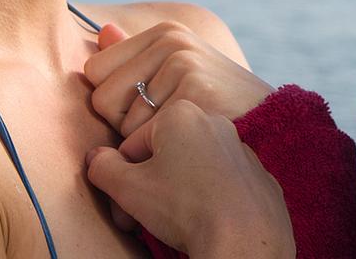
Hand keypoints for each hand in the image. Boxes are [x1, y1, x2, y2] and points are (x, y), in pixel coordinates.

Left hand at [85, 20, 274, 137]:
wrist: (276, 134)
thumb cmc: (218, 110)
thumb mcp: (179, 76)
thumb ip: (135, 57)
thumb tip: (102, 30)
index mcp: (164, 33)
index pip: (94, 72)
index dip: (114, 103)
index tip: (150, 112)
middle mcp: (171, 41)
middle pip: (102, 99)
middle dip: (125, 126)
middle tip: (166, 130)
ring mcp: (185, 65)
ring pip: (122, 125)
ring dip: (145, 146)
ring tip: (181, 141)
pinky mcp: (195, 94)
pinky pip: (145, 140)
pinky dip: (160, 157)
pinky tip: (189, 152)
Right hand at [86, 101, 294, 256]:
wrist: (244, 241)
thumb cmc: (185, 208)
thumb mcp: (128, 188)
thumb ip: (104, 168)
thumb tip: (96, 159)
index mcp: (180, 114)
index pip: (133, 145)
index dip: (122, 179)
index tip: (123, 207)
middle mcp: (214, 123)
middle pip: (165, 154)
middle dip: (148, 186)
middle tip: (140, 218)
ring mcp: (242, 150)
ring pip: (195, 168)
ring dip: (178, 191)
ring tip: (173, 222)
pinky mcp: (260, 177)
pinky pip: (224, 184)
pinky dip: (211, 199)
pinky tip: (206, 221)